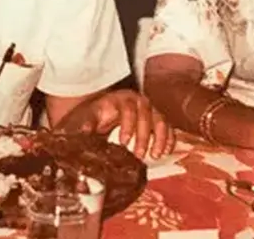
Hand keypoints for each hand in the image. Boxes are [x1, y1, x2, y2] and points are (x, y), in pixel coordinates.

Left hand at [57, 90, 174, 158]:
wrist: (100, 114)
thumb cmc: (92, 116)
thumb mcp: (84, 118)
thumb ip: (84, 123)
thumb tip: (83, 131)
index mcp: (119, 99)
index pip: (127, 109)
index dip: (128, 125)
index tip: (123, 142)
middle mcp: (137, 101)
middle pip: (146, 114)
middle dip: (144, 136)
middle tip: (139, 154)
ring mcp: (149, 110)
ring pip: (161, 119)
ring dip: (160, 138)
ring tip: (155, 155)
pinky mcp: (157, 119)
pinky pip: (169, 127)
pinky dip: (169, 138)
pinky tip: (166, 151)